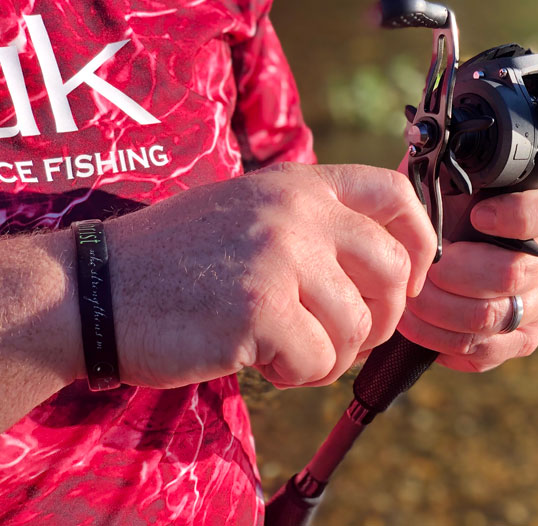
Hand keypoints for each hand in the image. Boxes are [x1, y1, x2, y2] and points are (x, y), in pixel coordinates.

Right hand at [105, 163, 435, 389]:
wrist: (92, 291)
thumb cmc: (176, 260)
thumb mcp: (251, 211)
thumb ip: (315, 224)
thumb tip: (394, 264)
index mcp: (299, 184)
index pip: (395, 193)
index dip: (421, 240)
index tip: (412, 277)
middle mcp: (297, 212)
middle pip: (394, 269)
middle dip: (383, 316)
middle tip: (344, 335)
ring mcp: (280, 257)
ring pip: (359, 325)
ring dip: (331, 354)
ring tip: (287, 349)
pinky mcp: (260, 309)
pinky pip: (320, 361)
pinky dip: (299, 375)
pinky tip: (262, 363)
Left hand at [396, 177, 537, 371]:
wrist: (433, 254)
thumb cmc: (442, 207)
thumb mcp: (446, 175)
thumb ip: (447, 165)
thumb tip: (432, 158)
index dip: (521, 216)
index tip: (478, 216)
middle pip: (512, 273)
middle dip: (455, 272)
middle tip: (422, 266)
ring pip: (493, 317)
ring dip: (440, 309)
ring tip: (407, 297)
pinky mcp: (521, 339)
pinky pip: (486, 351)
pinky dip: (442, 340)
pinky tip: (418, 324)